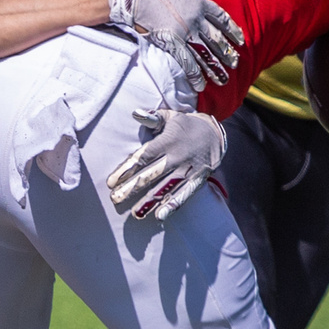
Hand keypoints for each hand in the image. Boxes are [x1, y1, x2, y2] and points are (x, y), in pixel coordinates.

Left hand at [105, 106, 226, 218]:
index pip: (143, 157)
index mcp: (167, 141)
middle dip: (132, 188)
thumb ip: (152, 118)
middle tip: (115, 199)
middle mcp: (177, 156)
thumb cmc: (185, 125)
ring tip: (135, 213)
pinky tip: (160, 216)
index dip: (126, 170)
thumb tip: (136, 112)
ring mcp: (189, 169)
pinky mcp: (198, 179)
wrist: (216, 133)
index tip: (111, 182)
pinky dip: (173, 205)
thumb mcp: (170, 117)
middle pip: (151, 174)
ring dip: (150, 201)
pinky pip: (185, 193)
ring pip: (166, 187)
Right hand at [109, 0, 242, 89]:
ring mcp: (184, 32)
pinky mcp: (171, 42)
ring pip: (205, 53)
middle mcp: (195, 19)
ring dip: (215, 67)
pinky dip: (194, 73)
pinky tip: (200, 83)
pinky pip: (186, 61)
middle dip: (227, 53)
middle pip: (216, 39)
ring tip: (223, 79)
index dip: (231, 30)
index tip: (240, 40)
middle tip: (234, 63)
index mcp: (199, 2)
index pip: (222, 18)